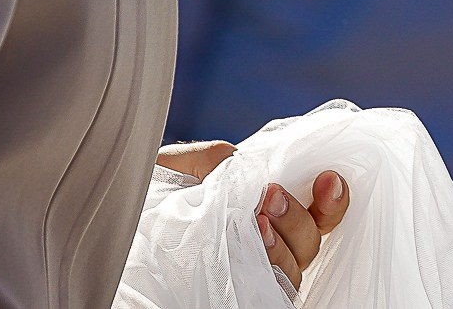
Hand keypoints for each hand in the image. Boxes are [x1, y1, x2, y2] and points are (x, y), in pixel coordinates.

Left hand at [151, 143, 348, 288]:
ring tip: (258, 218)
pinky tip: (252, 239)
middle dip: (300, 215)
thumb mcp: (182, 168)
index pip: (319, 212)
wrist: (119, 228)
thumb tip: (243, 162)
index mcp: (268, 213)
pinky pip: (274, 288)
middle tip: (271, 193)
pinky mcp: (241, 295)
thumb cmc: (153, 201)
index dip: (332, 198)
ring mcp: (257, 275)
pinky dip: (269, 262)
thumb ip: (218, 157)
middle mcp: (271, 247)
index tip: (328, 178)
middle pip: (312, 240)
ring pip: (296, 266)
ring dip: (284, 239)